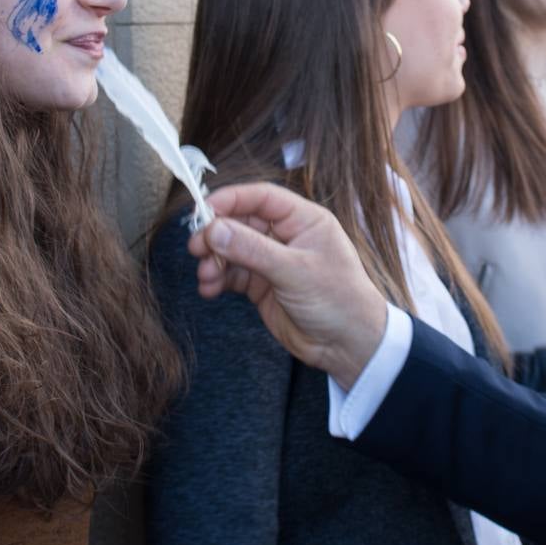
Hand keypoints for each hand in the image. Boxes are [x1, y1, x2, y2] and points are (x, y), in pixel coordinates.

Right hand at [187, 182, 387, 389]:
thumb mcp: (294, 271)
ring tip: (206, 276)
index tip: (203, 210)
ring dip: (215, 260)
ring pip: (232, 249)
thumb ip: (252, 250)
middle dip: (216, 234)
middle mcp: (286, 236)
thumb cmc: (337, 300)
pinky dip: (218, 280)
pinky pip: (233, 274)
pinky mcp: (262, 285)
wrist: (348, 346)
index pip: (261, 198)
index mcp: (303, 220)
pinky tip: (209, 290)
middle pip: (241, 222)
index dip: (231, 199)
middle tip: (196, 248)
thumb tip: (214, 229)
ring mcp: (272, 261)